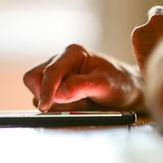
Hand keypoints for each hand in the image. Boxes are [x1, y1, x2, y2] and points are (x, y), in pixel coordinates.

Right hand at [23, 44, 144, 111]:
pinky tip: (79, 107)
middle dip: (46, 96)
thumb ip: (83, 86)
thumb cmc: (121, 83)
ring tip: (83, 105)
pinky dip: (60, 109)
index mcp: (73, 54)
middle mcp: (61, 62)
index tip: (45, 107)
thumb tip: (59, 93)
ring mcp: (57, 77)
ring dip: (57, 105)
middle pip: (34, 79)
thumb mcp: (107, 84)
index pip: (49, 72)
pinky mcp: (56, 91)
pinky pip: (48, 102)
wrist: (129, 92)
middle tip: (70, 106)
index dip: (46, 90)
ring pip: (38, 93)